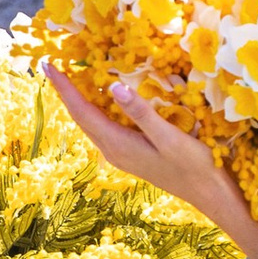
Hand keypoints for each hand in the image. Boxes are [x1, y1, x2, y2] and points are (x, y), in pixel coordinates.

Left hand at [46, 67, 257, 258]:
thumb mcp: (169, 136)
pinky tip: (101, 98)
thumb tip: (113, 87)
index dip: (64, 88)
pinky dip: (97, 108)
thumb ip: (141, 112)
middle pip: (82, 116)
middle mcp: (113, 150)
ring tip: (69, 77)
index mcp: (118, 145)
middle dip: (66, 91)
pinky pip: (106, 126)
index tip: (48, 65)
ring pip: (92, 122)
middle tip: (52, 65)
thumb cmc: (193, 164)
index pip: (82, 111)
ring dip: (79, 99)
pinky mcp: (132, 152)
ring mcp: (122, 153)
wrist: (209, 193)